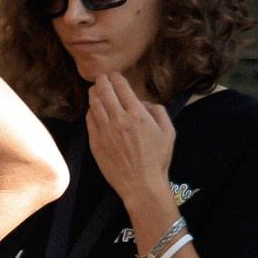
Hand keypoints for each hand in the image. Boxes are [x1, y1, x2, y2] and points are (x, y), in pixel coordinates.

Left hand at [85, 70, 176, 221]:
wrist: (141, 183)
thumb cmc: (157, 158)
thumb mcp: (168, 131)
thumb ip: (158, 111)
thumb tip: (143, 102)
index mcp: (138, 115)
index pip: (122, 88)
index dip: (116, 78)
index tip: (113, 74)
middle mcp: (119, 121)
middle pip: (104, 93)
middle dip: (101, 81)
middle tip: (101, 77)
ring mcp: (105, 132)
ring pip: (94, 105)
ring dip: (93, 94)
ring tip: (94, 89)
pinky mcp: (95, 143)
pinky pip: (89, 121)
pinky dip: (90, 111)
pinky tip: (93, 109)